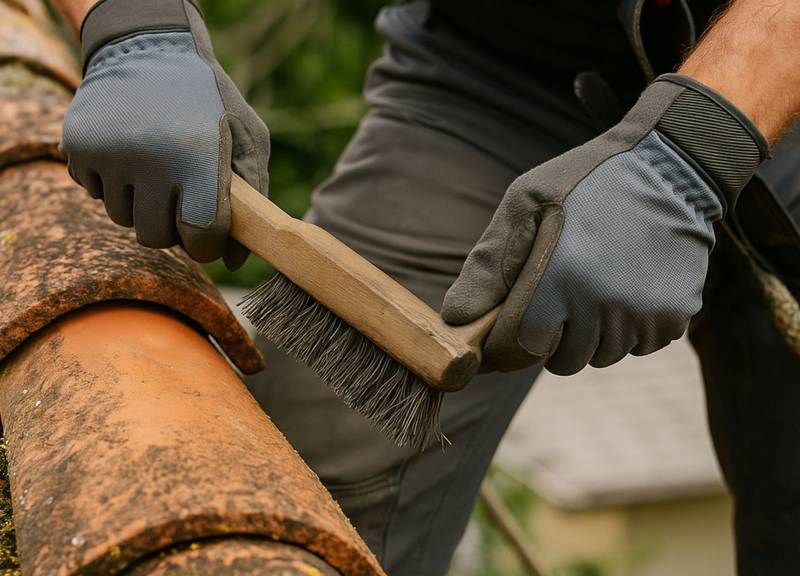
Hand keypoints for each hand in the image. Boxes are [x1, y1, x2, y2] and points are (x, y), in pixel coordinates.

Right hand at [60, 0, 268, 268]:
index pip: (199, 236)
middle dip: (172, 227)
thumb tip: (235, 262)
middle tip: (182, 196)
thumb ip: (252, 200)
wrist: (150, 48)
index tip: (209, 235)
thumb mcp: (247, 139)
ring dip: (141, 204)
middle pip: (156, 237)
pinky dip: (112, 183)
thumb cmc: (210, 102)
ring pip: (123, 219)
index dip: (207, 245)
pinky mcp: (77, 145)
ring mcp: (108, 151)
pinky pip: (95, 194)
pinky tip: (129, 152)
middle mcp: (149, 155)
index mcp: (198, 156)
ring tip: (156, 166)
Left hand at [442, 75, 766, 374]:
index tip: (504, 333)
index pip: (519, 348)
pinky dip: (628, 328)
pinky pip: (639, 346)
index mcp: (560, 279)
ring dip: (591, 336)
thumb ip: (488, 266)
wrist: (670, 165)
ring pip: (602, 357)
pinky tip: (626, 286)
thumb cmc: (584, 181)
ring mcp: (645, 314)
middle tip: (557, 299)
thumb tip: (455, 320)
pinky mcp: (676, 316)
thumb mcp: (524, 204)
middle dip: (550, 340)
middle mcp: (604, 305)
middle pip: (563, 361)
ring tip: (593, 287)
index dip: (505, 346)